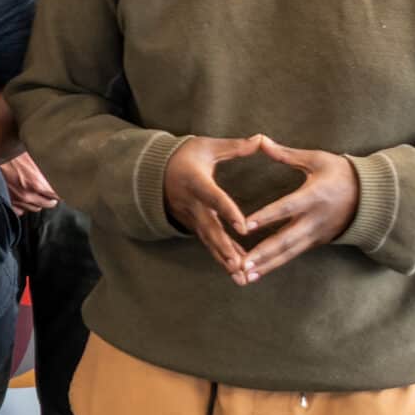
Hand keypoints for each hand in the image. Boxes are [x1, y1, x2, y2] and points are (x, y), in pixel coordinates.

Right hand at [0, 152, 59, 216]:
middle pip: (49, 204)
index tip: (63, 188)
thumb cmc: (11, 151)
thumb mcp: (33, 156)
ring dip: (38, 202)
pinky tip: (24, 197)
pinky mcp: (7, 201)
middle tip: (52, 190)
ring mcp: (16, 200)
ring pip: (35, 208)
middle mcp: (27, 195)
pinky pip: (20, 210)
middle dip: (52, 197)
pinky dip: (24, 205)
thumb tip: (57, 169)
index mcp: (36, 183)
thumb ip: (45, 168)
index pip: (58, 196)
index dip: (62, 192)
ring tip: (38, 193)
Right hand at [161, 135, 263, 283]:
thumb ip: (234, 147)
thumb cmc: (184, 156)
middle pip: (209, 228)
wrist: (153, 170)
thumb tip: (261, 139)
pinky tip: (238, 269)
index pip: (214, 198)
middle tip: (238, 264)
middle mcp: (191, 203)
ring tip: (240, 275)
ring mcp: (190, 217)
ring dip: (224, 259)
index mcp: (195, 181)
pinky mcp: (192, 224)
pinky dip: (222, 256)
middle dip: (224, 248)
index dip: (228, 212)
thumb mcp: (206, 147)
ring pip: (208, 241)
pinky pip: (209, 242)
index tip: (244, 228)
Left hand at [235, 136, 359, 279]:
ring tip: (244, 276)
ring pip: (288, 253)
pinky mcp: (316, 242)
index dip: (266, 217)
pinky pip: (292, 255)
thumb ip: (286, 154)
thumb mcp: (317, 159)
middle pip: (286, 239)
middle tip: (242, 264)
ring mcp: (316, 234)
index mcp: (313, 196)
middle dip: (263, 253)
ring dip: (267, 265)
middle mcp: (314, 219)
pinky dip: (275, 264)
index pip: (286, 208)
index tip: (246, 225)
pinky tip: (257, 273)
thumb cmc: (341, 173)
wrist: (373, 197)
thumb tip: (260, 140)